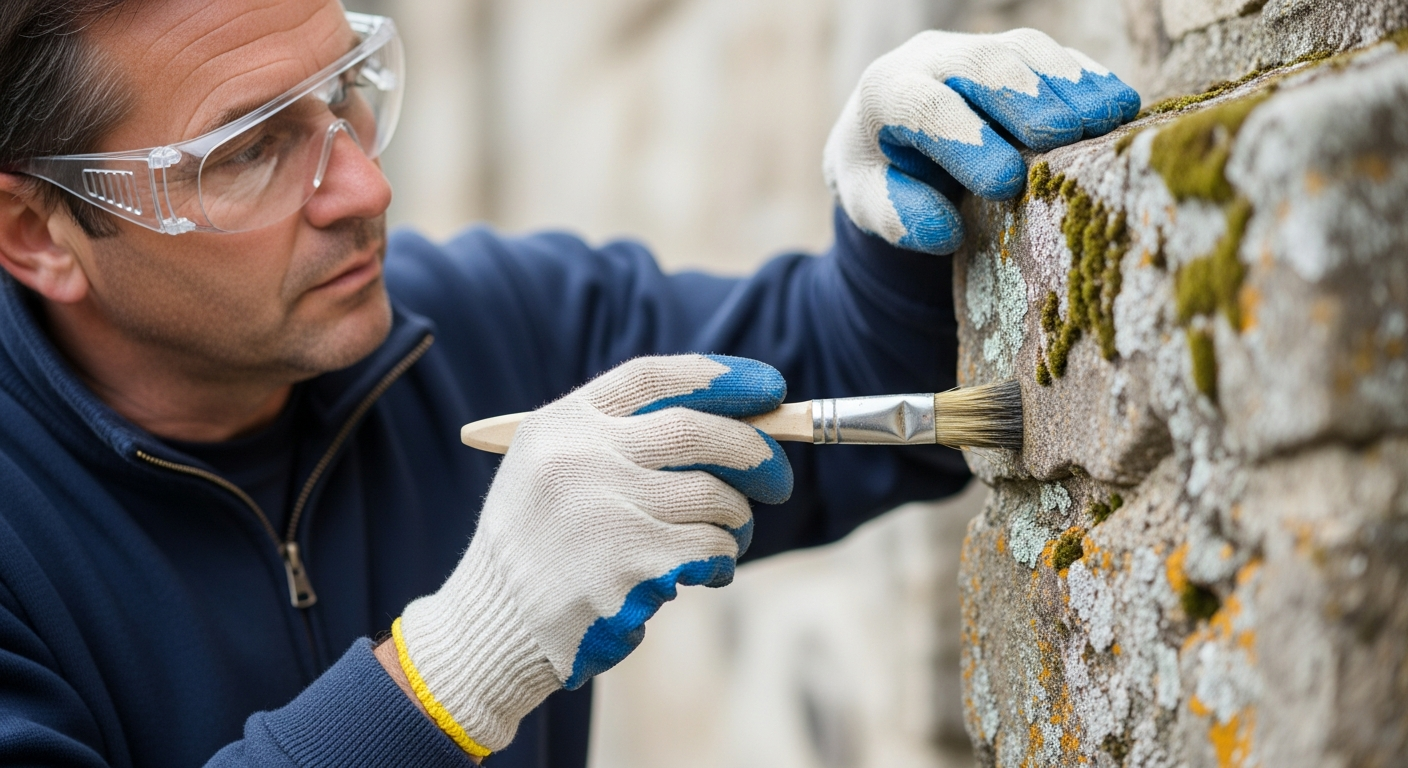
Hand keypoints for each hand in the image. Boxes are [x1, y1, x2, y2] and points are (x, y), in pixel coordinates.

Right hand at [390, 355, 791, 757]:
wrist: (492, 628)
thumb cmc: (539, 545)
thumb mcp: (550, 469)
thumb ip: (617, 438)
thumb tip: (735, 421)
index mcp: (561, 425)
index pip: (654, 377)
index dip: (721, 378)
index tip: (769, 388)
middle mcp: (580, 460)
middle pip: (699, 432)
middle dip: (756, 453)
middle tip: (777, 477)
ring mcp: (605, 513)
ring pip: (716, 498)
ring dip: (737, 519)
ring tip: (726, 536)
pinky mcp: (631, 567)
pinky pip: (712, 550)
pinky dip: (723, 560)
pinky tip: (709, 573)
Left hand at [824, 29, 1140, 254]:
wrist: (882, 133)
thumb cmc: (878, 173)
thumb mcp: (866, 200)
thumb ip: (895, 215)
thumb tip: (944, 232)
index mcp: (886, 91)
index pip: (928, 109)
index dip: (967, 142)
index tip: (1005, 182)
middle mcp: (932, 58)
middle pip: (983, 66)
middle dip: (1027, 99)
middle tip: (1067, 136)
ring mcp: (977, 48)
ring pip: (1025, 50)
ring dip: (1069, 85)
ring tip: (1108, 119)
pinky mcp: (1016, 53)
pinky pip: (1056, 55)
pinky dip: (1089, 79)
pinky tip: (1122, 106)